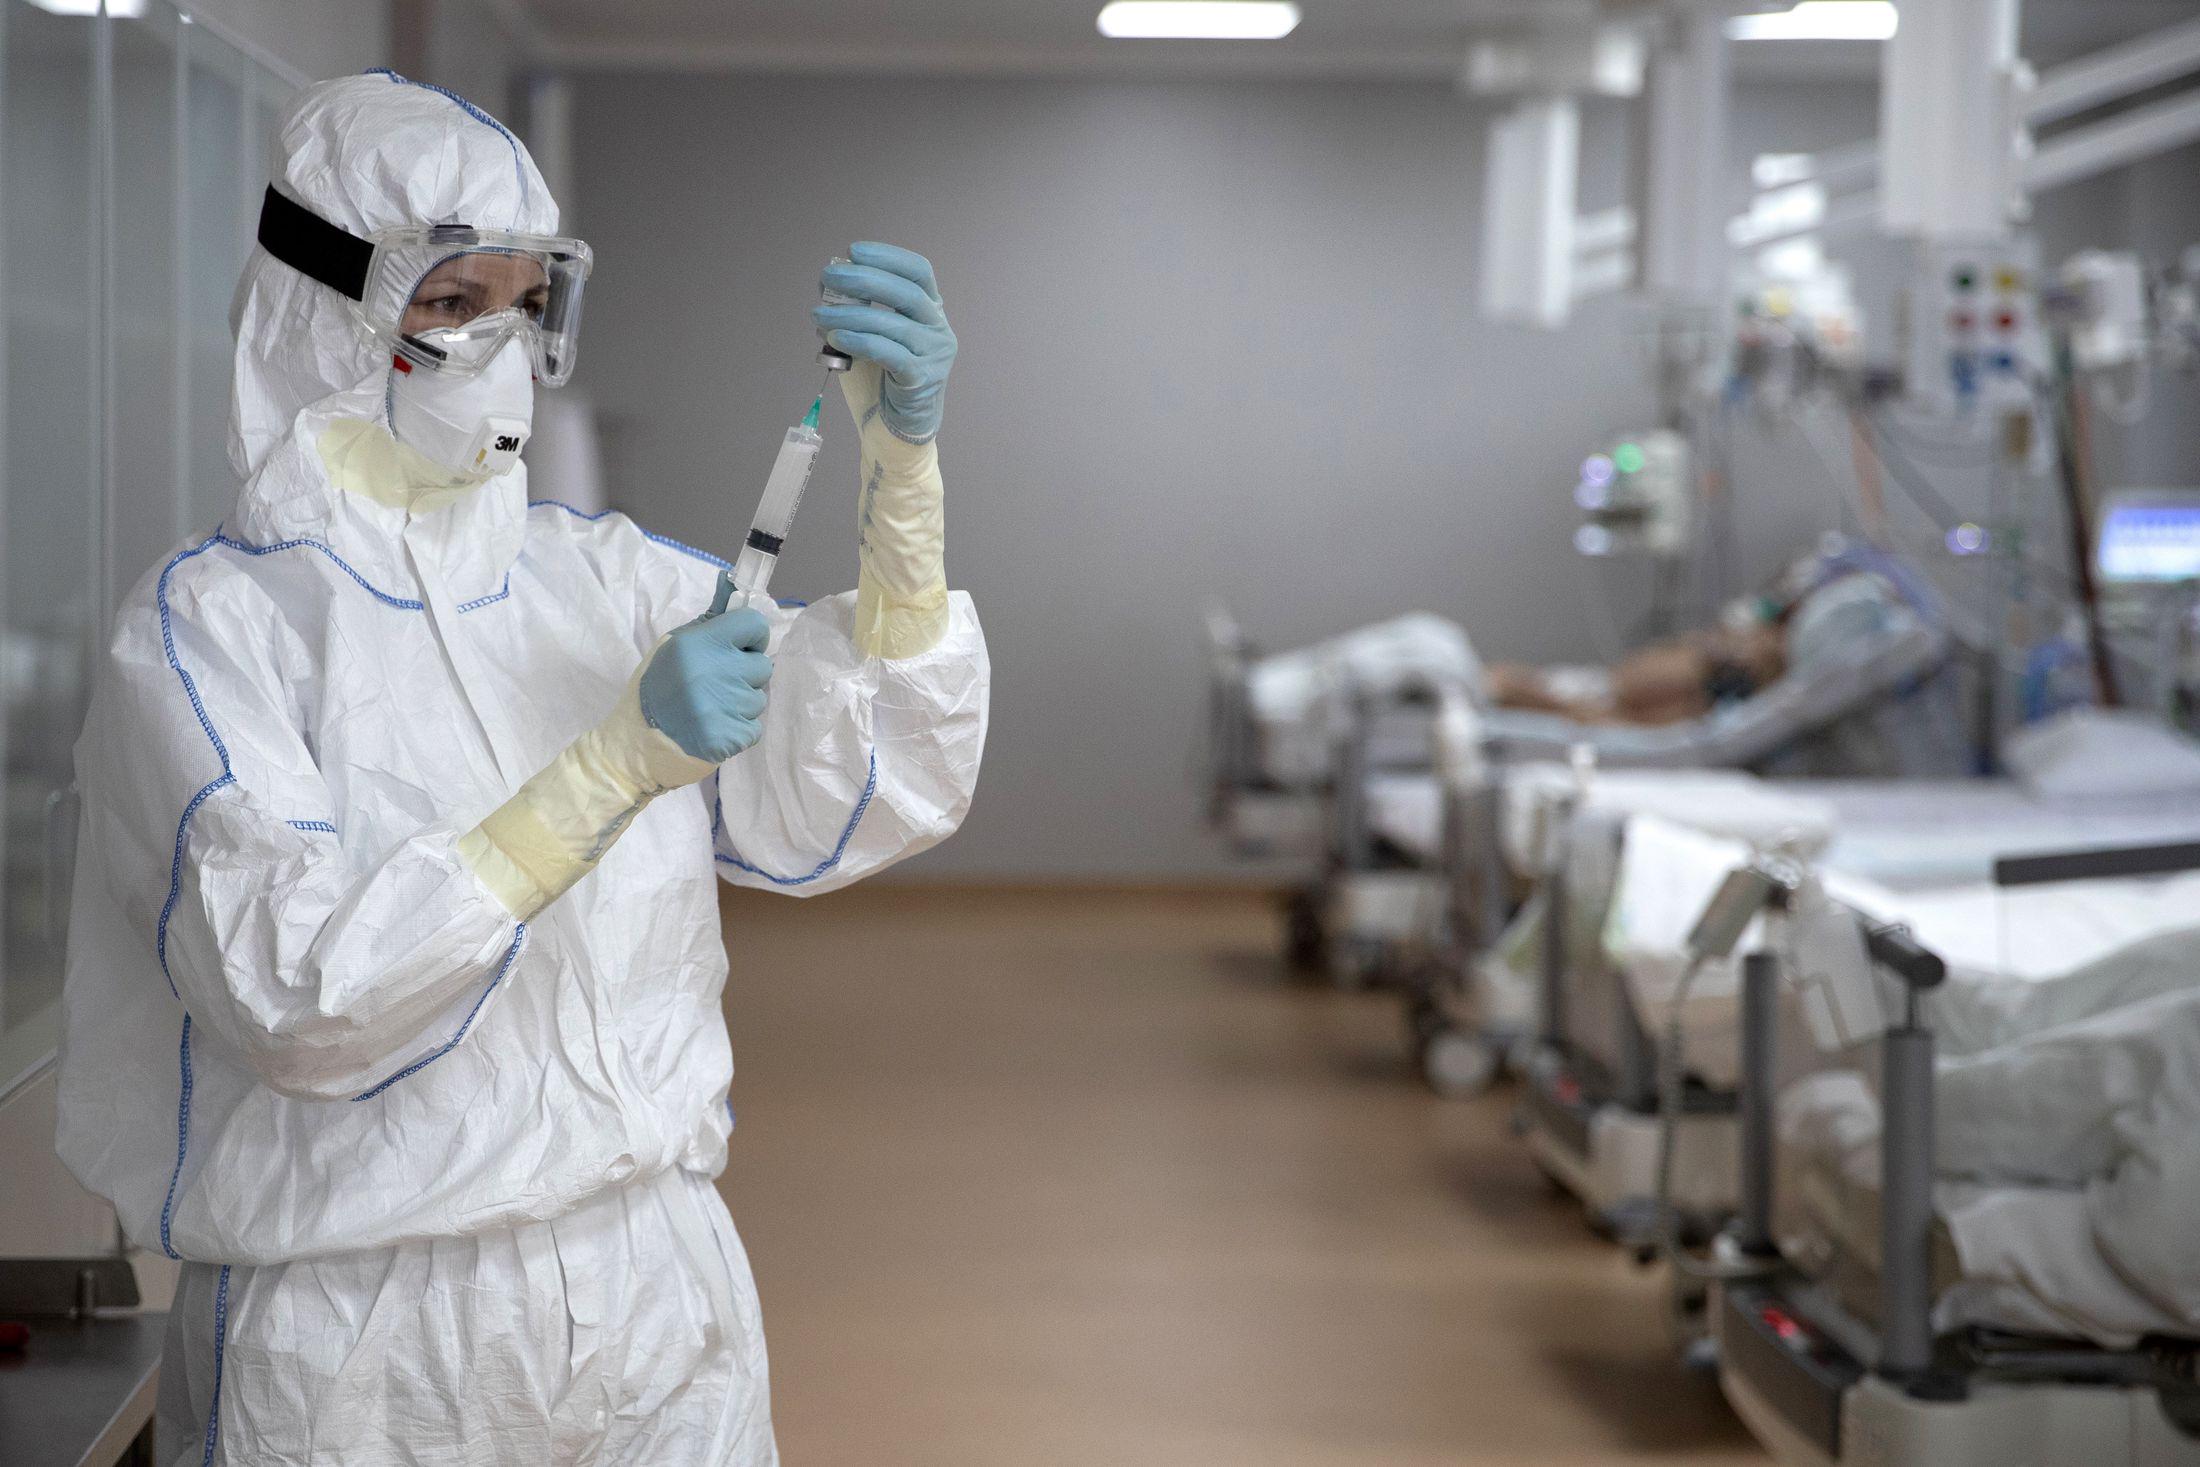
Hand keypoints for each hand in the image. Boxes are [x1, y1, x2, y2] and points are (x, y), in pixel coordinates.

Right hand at [639, 574, 774, 765]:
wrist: (636, 742)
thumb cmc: (656, 688)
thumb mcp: (674, 645)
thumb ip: (710, 619)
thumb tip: (734, 583)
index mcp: (700, 643)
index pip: (754, 625)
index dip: (750, 637)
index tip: (737, 648)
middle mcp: (714, 671)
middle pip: (762, 665)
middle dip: (744, 675)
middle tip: (716, 685)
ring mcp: (723, 707)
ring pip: (758, 698)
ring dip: (741, 704)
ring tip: (710, 709)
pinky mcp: (729, 738)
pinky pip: (754, 728)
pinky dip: (739, 731)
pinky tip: (714, 729)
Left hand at [814, 242, 956, 443]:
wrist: (897, 426)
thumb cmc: (883, 377)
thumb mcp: (872, 334)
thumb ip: (858, 309)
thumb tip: (828, 283)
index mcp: (931, 310)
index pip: (918, 271)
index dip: (888, 256)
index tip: (853, 251)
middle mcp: (938, 328)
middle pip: (906, 292)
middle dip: (864, 279)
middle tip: (829, 276)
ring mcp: (934, 354)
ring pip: (892, 324)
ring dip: (850, 314)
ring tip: (820, 314)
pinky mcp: (921, 379)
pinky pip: (888, 353)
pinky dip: (859, 341)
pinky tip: (836, 336)